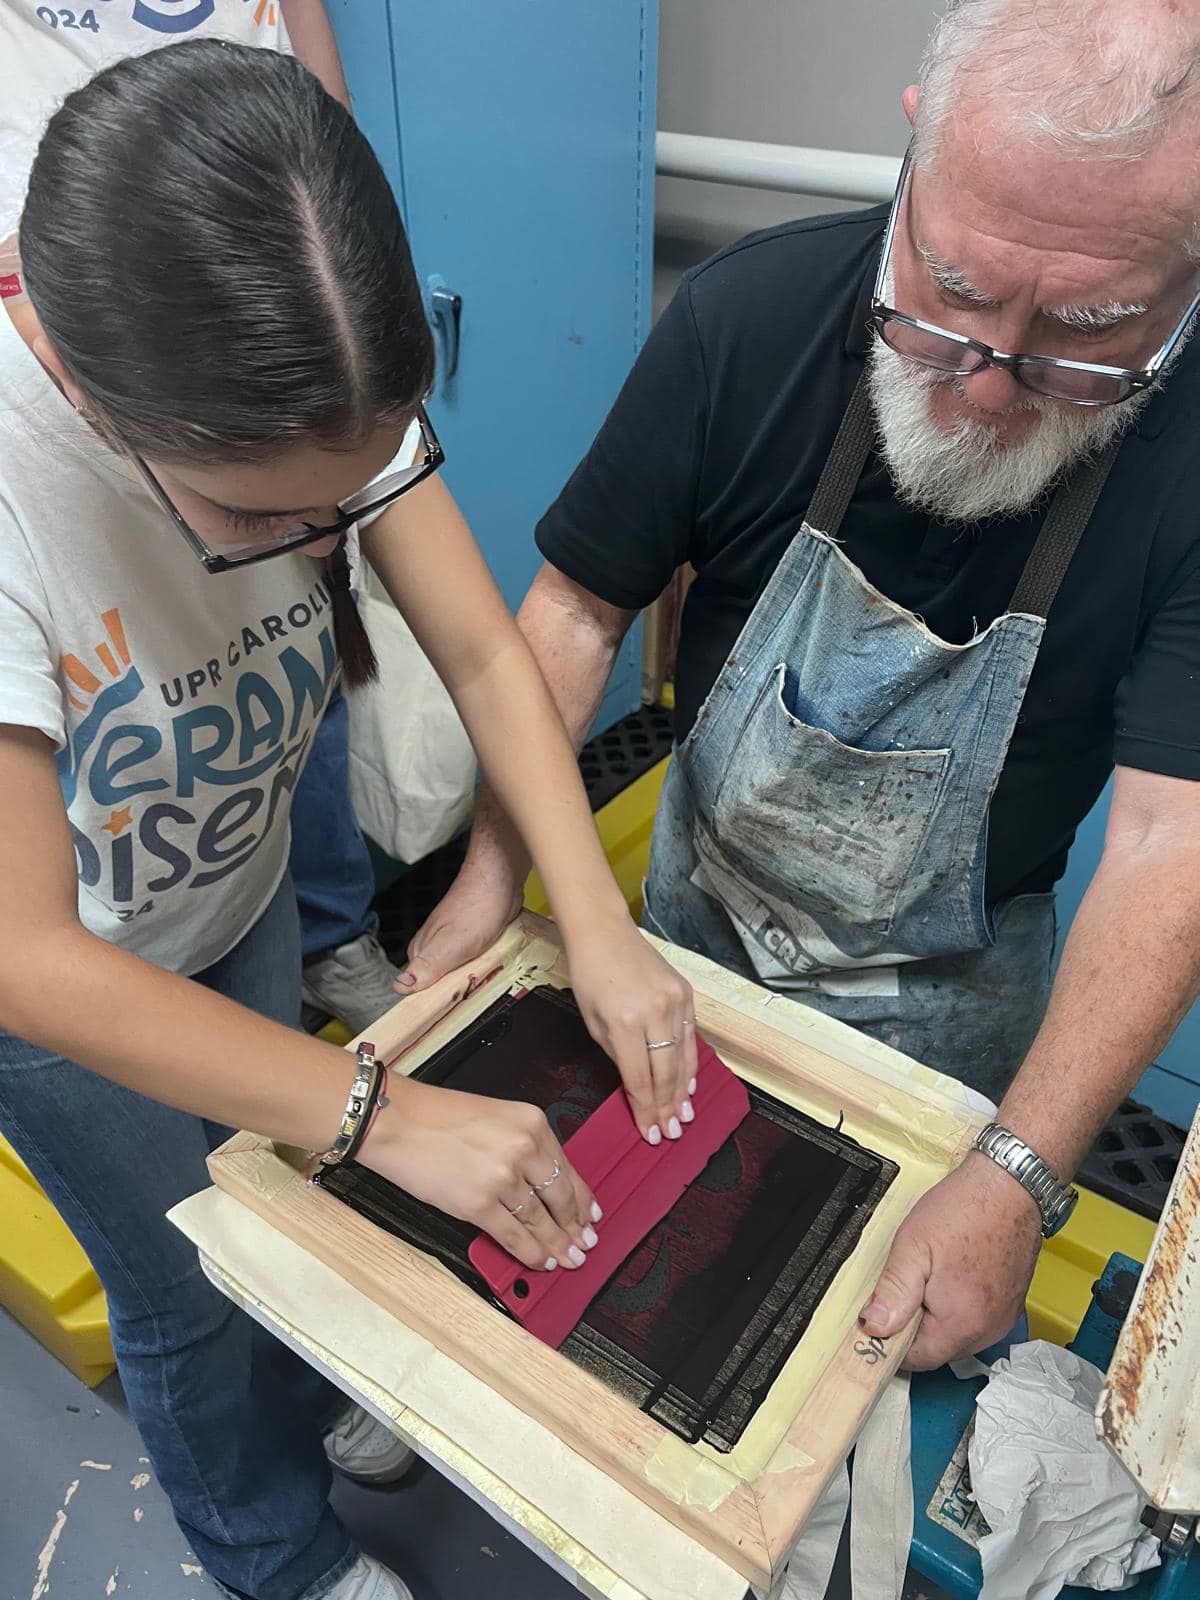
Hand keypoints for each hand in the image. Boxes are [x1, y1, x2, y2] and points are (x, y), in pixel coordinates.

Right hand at [360, 1077, 600, 1272]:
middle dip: (575, 1227)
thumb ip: (524, 1147)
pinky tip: (540, 1262)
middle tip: (585, 1243)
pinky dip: (531, 1253)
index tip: (591, 1215)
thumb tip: (546, 1186)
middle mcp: (523, 1148)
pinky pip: (514, 1236)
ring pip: (540, 1221)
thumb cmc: (437, 1117)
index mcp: (531, 1123)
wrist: (396, 1121)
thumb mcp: (496, 1118)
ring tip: (567, 1258)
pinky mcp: (478, 1204)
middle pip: (560, 1198)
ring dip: (556, 1245)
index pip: (568, 1168)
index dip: (582, 1199)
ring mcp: (502, 1178)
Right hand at [399, 864, 522, 992]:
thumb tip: (400, 986)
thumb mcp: (450, 945)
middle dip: (461, 989)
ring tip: (487, 968)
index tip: (453, 1003)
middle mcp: (434, 949)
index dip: (436, 1001)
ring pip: (463, 975)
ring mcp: (455, 945)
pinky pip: (478, 963)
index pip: (419, 991)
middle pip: (443, 986)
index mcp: (421, 953)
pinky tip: (494, 959)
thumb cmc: (476, 906)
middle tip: (475, 982)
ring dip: (477, 976)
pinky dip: (487, 964)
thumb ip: (426, 967)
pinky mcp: (473, 941)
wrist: (501, 881)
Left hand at [566, 914, 698, 1143]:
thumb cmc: (590, 977)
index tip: (650, 1133)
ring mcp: (675, 1001)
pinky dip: (691, 1062)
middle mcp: (655, 1013)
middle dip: (668, 1107)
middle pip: (666, 1073)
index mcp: (625, 1023)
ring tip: (685, 1116)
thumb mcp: (593, 1023)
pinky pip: (691, 1037)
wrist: (604, 933)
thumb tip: (638, 1088)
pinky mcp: (686, 993)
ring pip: (684, 1058)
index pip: (639, 1079)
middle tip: (671, 1132)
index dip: (645, 1110)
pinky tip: (690, 1082)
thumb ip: (618, 1057)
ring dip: (684, 1091)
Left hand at [858, 1155, 1042, 1369]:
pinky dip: (958, 1305)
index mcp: (961, 1323)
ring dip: (937, 1314)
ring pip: (955, 1334)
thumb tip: (873, 1327)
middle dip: (915, 1324)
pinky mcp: (1010, 1305)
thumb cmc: (965, 1210)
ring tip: (934, 1272)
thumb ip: (892, 1293)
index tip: (882, 1316)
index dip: (892, 1340)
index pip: (916, 1359)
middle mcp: (987, 1330)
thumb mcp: (912, 1246)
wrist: (1010, 1185)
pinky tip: (954, 1272)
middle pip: (937, 1349)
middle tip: (910, 1281)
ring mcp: (1002, 1318)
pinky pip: (975, 1319)